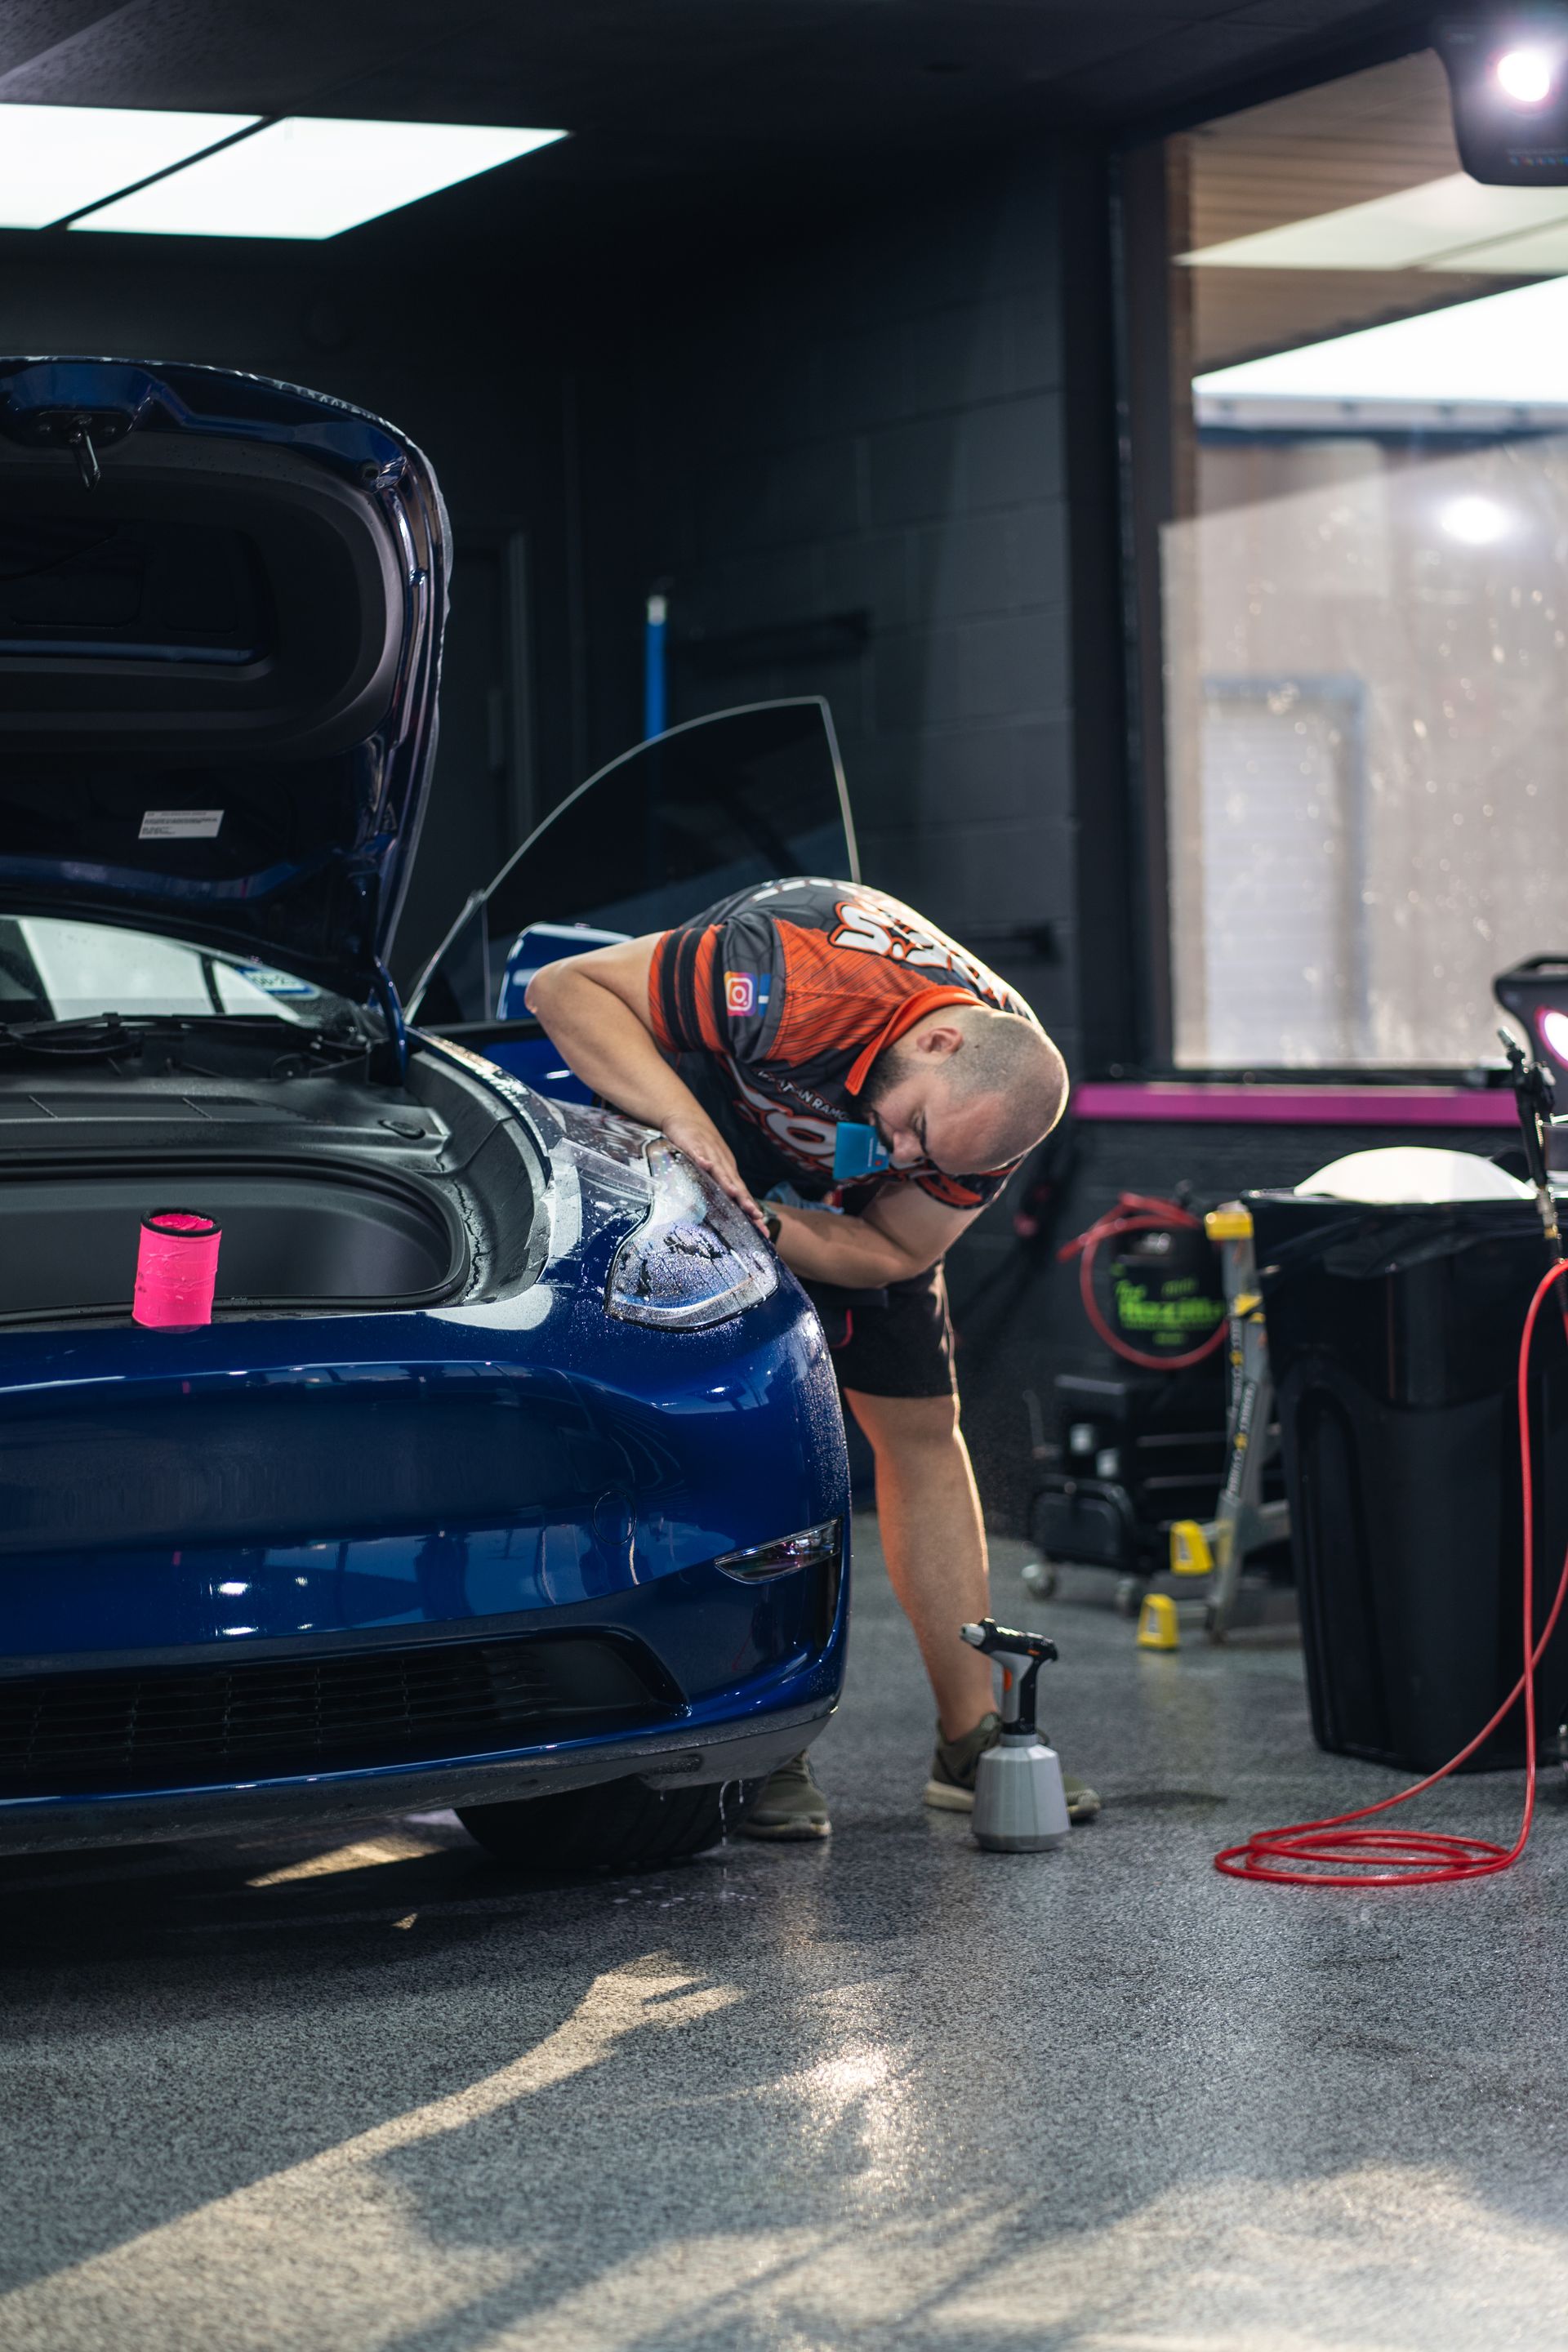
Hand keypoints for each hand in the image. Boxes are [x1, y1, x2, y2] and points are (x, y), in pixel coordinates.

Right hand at [661, 1112, 767, 1232]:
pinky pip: (697, 1152)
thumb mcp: (714, 1168)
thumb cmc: (703, 1147)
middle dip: (745, 1200)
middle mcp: (723, 1163)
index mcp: (728, 1172)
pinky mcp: (693, 1143)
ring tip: (733, 1193)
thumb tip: (728, 1210)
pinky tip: (704, 1164)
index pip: (742, 1193)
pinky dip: (701, 1158)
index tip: (761, 1226)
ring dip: (726, 1181)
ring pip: (719, 1169)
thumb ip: (720, 1186)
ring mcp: (709, 1152)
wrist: (687, 1117)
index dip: (750, 1209)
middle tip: (754, 1215)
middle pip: (735, 1184)